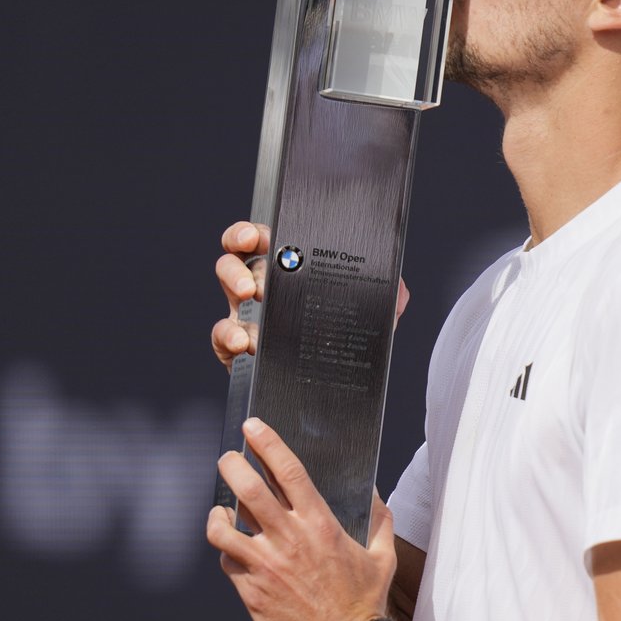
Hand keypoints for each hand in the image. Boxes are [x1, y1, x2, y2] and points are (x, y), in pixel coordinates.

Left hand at [206, 418, 397, 620]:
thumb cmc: (366, 603)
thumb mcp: (383, 557)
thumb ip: (379, 521)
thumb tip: (377, 496)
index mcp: (320, 524)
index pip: (287, 470)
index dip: (266, 443)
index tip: (253, 427)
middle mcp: (290, 540)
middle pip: (247, 489)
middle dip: (232, 466)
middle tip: (228, 459)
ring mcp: (266, 566)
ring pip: (224, 527)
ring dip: (218, 513)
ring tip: (221, 510)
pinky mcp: (251, 592)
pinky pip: (227, 561)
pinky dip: (227, 550)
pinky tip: (233, 549)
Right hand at [210, 221, 410, 371]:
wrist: (335, 387)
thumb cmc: (345, 338)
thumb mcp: (373, 313)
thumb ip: (389, 296)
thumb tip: (399, 289)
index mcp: (289, 271)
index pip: (260, 241)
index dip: (249, 233)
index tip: (255, 237)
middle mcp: (263, 290)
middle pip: (232, 263)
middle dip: (236, 266)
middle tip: (255, 285)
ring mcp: (248, 319)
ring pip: (226, 297)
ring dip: (232, 294)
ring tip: (250, 303)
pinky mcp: (239, 351)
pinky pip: (222, 338)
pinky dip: (228, 337)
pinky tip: (244, 342)